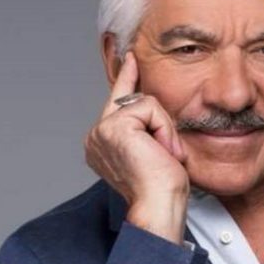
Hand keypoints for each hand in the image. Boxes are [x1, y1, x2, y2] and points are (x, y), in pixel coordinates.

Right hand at [84, 52, 188, 244]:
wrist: (159, 205)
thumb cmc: (163, 189)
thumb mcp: (156, 152)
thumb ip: (148, 130)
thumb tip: (152, 106)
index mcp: (102, 144)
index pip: (116, 103)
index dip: (126, 79)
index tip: (131, 58)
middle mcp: (96, 137)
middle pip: (135, 101)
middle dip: (162, 124)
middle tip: (168, 154)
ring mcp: (101, 131)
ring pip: (146, 104)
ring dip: (166, 131)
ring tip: (165, 158)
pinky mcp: (114, 126)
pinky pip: (150, 107)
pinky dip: (164, 130)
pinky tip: (162, 152)